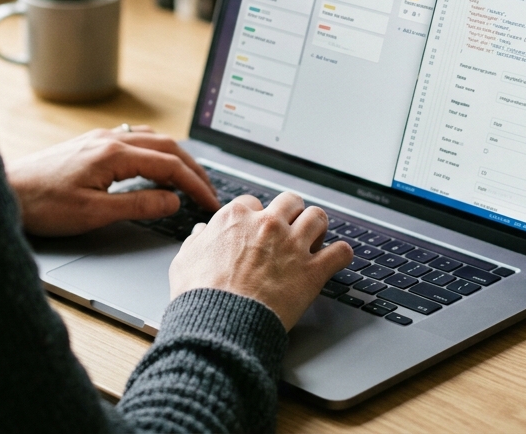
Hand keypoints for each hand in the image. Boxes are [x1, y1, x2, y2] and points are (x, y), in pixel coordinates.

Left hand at [7, 127, 220, 236]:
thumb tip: (172, 201)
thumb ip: (137, 206)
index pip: (170, 165)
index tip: (210, 203)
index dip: (195, 185)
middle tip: (209, 192)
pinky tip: (154, 165)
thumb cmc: (42, 205)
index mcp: (113, 154)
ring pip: (151, 140)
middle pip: (166, 147)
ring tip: (189, 180)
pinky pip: (133, 140)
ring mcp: (98, 139)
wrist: (5, 191)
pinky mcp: (89, 145)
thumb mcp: (93, 214)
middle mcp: (108, 140)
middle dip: (193, 169)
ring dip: (175, 158)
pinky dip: (154, 152)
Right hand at [169, 192, 352, 329]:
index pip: (253, 202)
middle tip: (289, 229)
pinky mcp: (312, 271)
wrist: (220, 323)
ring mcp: (292, 246)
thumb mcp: (185, 260)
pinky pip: (340, 252)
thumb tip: (201, 233)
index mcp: (236, 218)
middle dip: (291, 213)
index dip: (255, 216)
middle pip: (290, 201)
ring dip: (317, 227)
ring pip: (318, 217)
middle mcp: (267, 224)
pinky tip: (335, 260)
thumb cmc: (200, 294)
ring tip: (314, 240)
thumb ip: (196, 241)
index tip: (256, 229)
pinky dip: (340, 255)